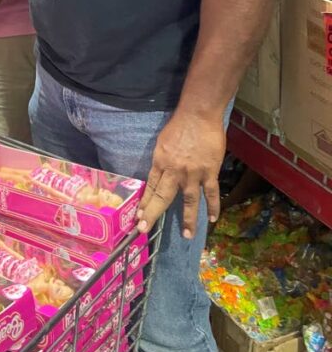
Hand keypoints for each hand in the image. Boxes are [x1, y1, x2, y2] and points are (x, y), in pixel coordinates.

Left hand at [136, 110, 225, 238]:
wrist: (198, 115)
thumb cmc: (179, 126)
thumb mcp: (162, 142)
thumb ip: (162, 161)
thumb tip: (161, 175)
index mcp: (160, 162)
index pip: (150, 187)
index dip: (144, 203)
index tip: (139, 218)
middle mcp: (174, 170)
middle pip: (162, 197)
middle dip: (153, 214)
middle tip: (145, 229)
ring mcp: (193, 173)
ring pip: (189, 201)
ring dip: (188, 220)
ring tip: (187, 236)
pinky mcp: (209, 172)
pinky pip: (211, 193)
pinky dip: (213, 207)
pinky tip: (212, 219)